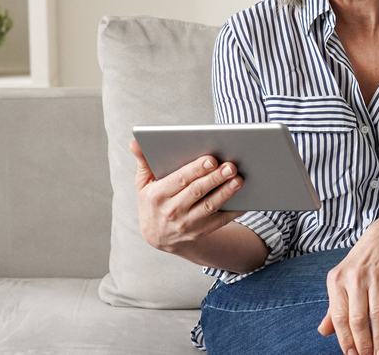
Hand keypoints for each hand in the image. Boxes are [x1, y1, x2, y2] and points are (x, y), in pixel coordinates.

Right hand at [129, 139, 244, 252]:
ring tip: (238, 180)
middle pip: (197, 192)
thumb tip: (135, 141)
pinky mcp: (199, 232)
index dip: (196, 170)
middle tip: (231, 166)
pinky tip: (244, 200)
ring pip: (209, 206)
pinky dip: (232, 211)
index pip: (179, 180)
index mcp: (157, 195)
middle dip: (215, 178)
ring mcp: (186, 224)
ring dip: (226, 193)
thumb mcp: (143, 183)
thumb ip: (143, 161)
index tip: (211, 159)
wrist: (157, 236)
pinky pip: (219, 222)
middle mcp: (171, 211)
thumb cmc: (152, 202)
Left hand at [317, 225, 378, 354]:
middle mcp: (355, 278)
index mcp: (337, 281)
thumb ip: (333, 307)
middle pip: (357, 318)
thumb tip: (323, 331)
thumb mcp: (342, 280)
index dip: (344, 340)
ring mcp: (376, 275)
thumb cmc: (361, 262)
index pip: (338, 317)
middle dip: (363, 344)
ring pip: (377, 312)